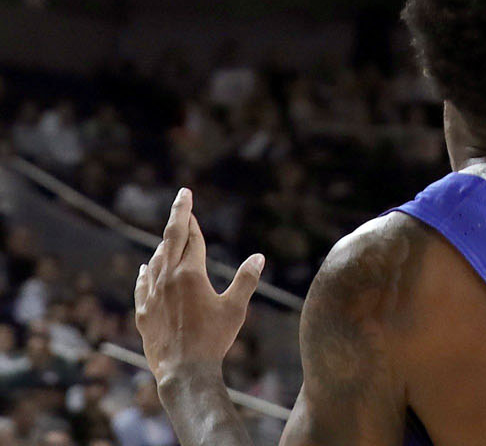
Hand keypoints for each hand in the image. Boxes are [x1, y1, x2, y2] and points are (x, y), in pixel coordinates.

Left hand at [134, 189, 262, 381]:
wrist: (183, 372)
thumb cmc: (213, 339)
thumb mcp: (236, 308)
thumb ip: (246, 279)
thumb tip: (259, 257)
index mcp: (191, 274)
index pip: (192, 239)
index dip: (192, 220)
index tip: (190, 203)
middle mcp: (168, 280)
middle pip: (171, 240)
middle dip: (178, 216)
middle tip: (181, 196)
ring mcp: (152, 297)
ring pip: (156, 262)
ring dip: (163, 246)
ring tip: (168, 237)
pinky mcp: (143, 314)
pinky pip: (142, 286)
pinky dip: (145, 273)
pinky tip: (145, 269)